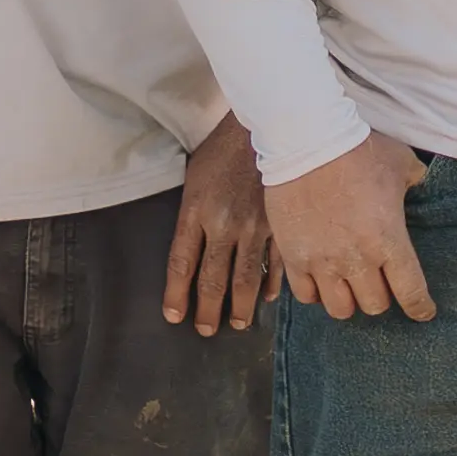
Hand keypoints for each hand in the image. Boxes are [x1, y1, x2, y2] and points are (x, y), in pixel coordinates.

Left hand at [162, 118, 275, 336]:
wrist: (266, 125)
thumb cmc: (224, 147)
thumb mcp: (194, 177)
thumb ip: (191, 214)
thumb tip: (192, 247)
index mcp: (196, 212)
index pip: (181, 264)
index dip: (176, 294)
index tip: (175, 316)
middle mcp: (223, 225)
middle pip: (212, 279)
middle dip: (207, 309)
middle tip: (206, 330)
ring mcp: (255, 228)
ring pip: (245, 278)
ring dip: (240, 305)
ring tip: (236, 323)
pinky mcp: (282, 224)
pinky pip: (276, 263)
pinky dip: (272, 283)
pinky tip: (269, 298)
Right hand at [272, 135, 437, 321]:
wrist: (307, 141)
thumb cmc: (358, 150)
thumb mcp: (401, 163)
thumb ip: (415, 180)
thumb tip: (420, 183)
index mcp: (389, 240)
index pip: (411, 292)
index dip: (420, 307)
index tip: (423, 312)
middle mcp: (357, 259)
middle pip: (375, 305)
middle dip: (381, 297)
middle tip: (379, 284)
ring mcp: (322, 261)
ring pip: (340, 309)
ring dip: (348, 300)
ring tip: (349, 286)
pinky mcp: (294, 257)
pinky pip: (306, 296)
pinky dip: (316, 293)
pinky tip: (321, 280)